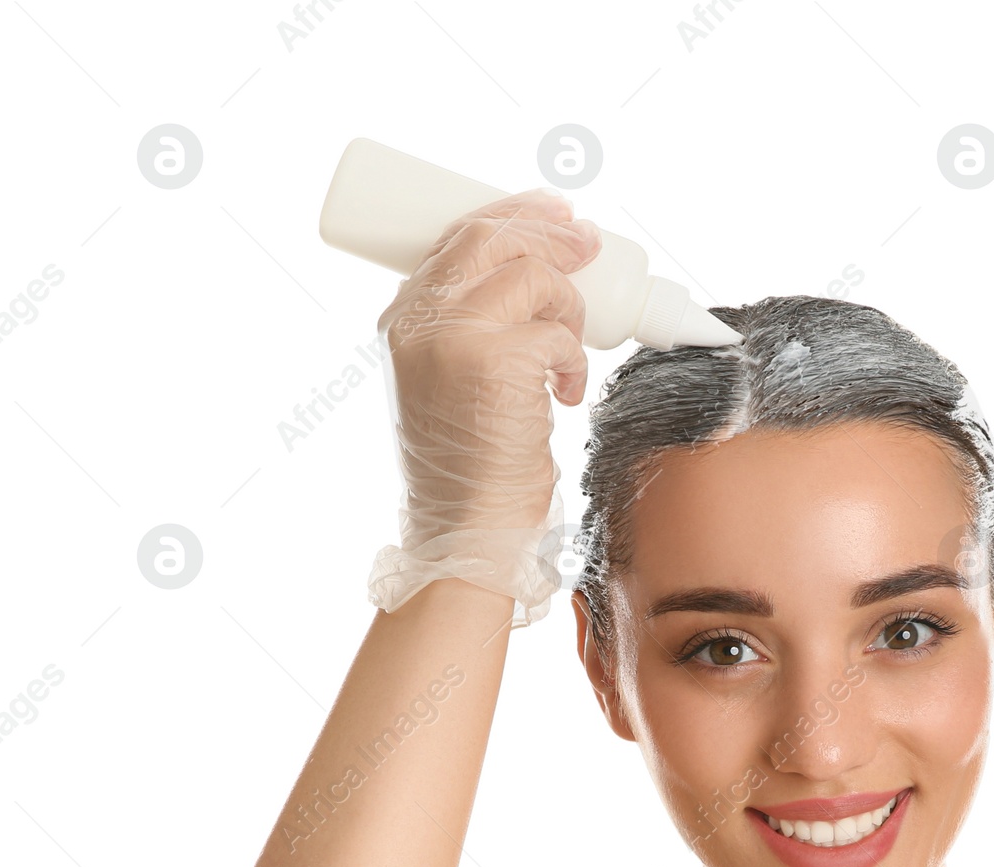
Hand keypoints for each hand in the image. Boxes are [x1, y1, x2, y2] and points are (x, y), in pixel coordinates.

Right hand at [369, 189, 601, 613]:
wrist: (469, 526)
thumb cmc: (471, 466)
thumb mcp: (453, 386)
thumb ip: (472, 336)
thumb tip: (533, 286)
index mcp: (404, 319)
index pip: (458, 238)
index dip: (512, 217)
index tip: (554, 213)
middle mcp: (420, 320)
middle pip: (491, 240)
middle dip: (550, 233)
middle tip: (589, 243)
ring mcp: (453, 337)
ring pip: (532, 278)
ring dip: (568, 310)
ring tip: (566, 357)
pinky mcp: (494, 362)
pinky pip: (557, 334)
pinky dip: (575, 361)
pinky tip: (564, 395)